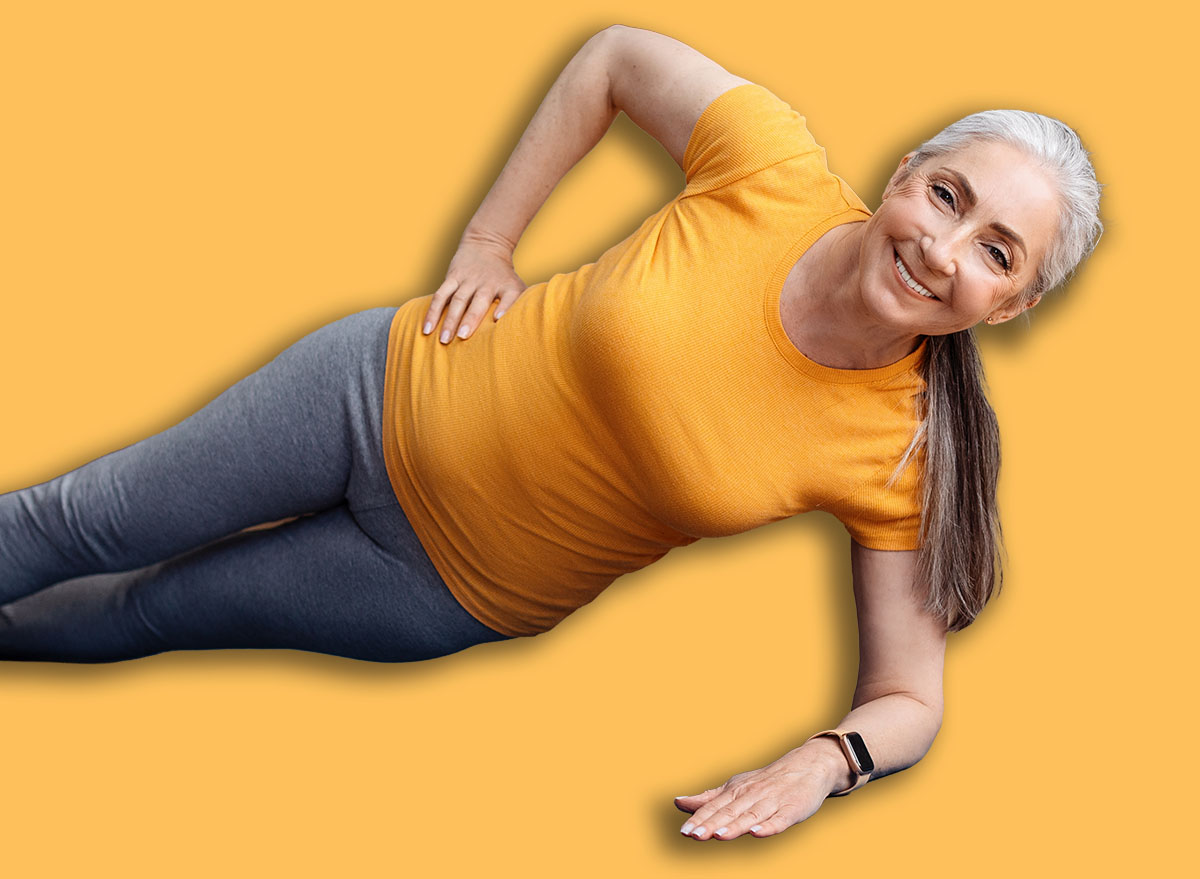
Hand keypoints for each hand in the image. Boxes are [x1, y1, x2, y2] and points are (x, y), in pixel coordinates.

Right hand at [422, 230, 525, 343]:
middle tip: (462, 337)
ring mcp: (468, 280)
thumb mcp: (516, 286)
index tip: (498, 319)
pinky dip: (433, 312)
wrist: (487, 245)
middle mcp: (486, 283)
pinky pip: (440, 295)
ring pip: (456, 301)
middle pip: (477, 302)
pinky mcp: (452, 278)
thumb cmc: (503, 276)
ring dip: (449, 320)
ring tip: (443, 340)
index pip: (508, 297)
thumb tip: (513, 328)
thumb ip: (516, 306)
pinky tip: (427, 328)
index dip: (505, 307)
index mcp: (505, 286)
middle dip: (469, 320)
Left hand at [673, 742, 842, 840]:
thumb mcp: (734, 787)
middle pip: (729, 812)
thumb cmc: (765, 782)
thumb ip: (708, 799)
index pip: (714, 807)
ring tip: (719, 836)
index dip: (700, 819)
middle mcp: (751, 795)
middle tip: (694, 836)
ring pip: (751, 816)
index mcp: (736, 791)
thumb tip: (678, 802)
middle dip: (711, 824)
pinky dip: (768, 826)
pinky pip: (779, 819)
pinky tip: (757, 832)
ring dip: (735, 826)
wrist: (807, 766)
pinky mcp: (791, 810)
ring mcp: (772, 802)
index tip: (684, 832)